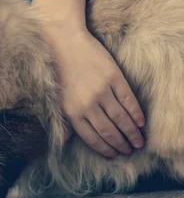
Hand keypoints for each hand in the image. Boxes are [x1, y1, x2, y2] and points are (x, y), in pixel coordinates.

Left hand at [50, 29, 145, 157]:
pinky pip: (128, 100)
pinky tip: (140, 122)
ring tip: (138, 141)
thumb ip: (62, 120)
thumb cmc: (59, 72)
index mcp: (72, 111)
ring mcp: (102, 90)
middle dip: (121, 144)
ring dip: (132, 133)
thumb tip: (65, 140)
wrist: (64, 42)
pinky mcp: (114, 77)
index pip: (92, 137)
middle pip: (109, 131)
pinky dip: (136, 114)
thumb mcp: (56, 99)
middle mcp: (87, 104)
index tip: (115, 155)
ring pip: (121, 118)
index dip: (105, 148)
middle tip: (130, 151)